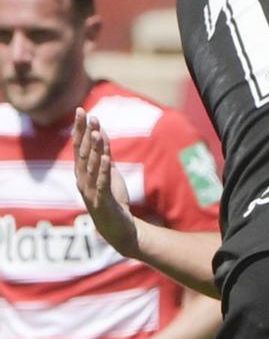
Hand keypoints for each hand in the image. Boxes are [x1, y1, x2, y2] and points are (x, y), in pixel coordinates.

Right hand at [73, 108, 138, 256]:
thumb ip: (103, 152)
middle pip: (82, 152)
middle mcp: (82, 180)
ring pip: (91, 165)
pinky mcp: (102, 200)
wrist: (118, 228)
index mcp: (83, 172)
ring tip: (97, 130)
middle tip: (84, 114)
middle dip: (84, 132)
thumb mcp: (108, 171)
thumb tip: (100, 130)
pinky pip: (101, 182)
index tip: (81, 110)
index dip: (80, 129)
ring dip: (94, 147)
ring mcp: (90, 191)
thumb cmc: (111, 198)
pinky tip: (105, 157)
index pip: (79, 146)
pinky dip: (103, 169)